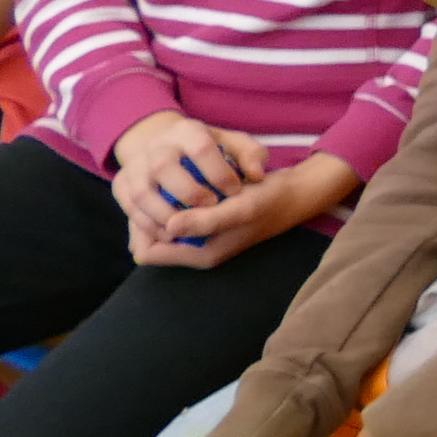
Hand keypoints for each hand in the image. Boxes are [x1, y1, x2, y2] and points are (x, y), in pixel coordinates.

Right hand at [112, 110, 260, 232]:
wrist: (168, 148)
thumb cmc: (209, 151)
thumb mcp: (233, 145)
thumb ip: (251, 155)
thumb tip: (256, 174)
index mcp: (185, 131)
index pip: (200, 147)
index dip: (218, 172)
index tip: (234, 190)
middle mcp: (155, 145)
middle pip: (163, 167)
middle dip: (189, 192)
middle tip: (211, 208)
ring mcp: (135, 165)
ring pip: (141, 191)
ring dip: (165, 214)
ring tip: (189, 228)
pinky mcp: (121, 184)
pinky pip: (129, 208)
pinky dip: (147, 225)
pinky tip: (169, 234)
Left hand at [128, 152, 357, 268]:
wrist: (295, 193)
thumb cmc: (269, 200)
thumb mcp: (240, 208)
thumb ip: (205, 221)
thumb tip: (168, 226)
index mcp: (200, 254)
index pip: (146, 251)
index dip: (141, 227)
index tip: (150, 198)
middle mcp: (196, 249)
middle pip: (148, 239)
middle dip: (147, 216)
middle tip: (155, 187)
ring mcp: (200, 238)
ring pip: (158, 227)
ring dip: (159, 206)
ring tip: (167, 184)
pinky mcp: (205, 224)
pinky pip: (173, 216)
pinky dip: (172, 201)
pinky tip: (181, 181)